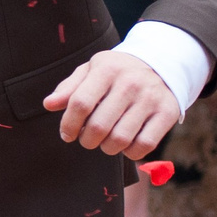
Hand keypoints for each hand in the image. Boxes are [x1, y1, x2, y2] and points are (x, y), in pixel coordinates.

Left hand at [42, 49, 181, 159]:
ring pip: (121, 139)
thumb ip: (69, 88)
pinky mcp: (167, 113)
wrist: (161, 64)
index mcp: (107, 69)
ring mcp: (151, 98)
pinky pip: (144, 145)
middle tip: (87, 139)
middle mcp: (130, 83)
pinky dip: (130, 152)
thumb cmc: (117, 72)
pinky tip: (125, 145)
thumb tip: (49, 104)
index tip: (67, 134)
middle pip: (99, 126)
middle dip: (87, 140)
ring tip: (105, 142)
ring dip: (107, 148)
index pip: (80, 103)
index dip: (69, 124)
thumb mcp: (91, 70)